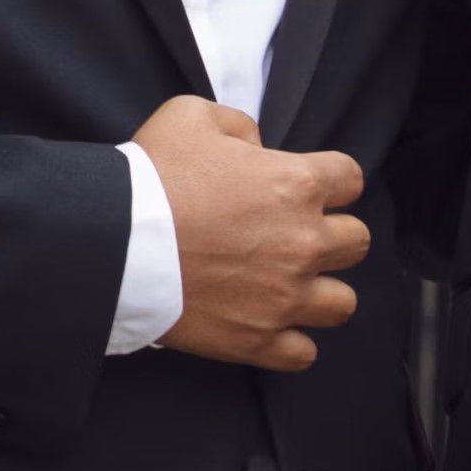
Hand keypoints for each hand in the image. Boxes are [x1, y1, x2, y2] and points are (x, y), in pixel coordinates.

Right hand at [131, 96, 369, 371]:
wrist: (113, 241)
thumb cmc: (152, 176)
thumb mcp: (191, 116)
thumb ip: (239, 126)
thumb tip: (254, 148)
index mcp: (296, 184)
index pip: (351, 179)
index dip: (331, 180)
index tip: (309, 188)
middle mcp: (303, 242)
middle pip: (357, 242)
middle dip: (332, 235)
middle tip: (295, 235)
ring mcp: (284, 297)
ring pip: (342, 303)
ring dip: (320, 292)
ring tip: (289, 285)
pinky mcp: (257, 339)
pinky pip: (303, 353)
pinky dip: (291, 342)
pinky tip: (269, 324)